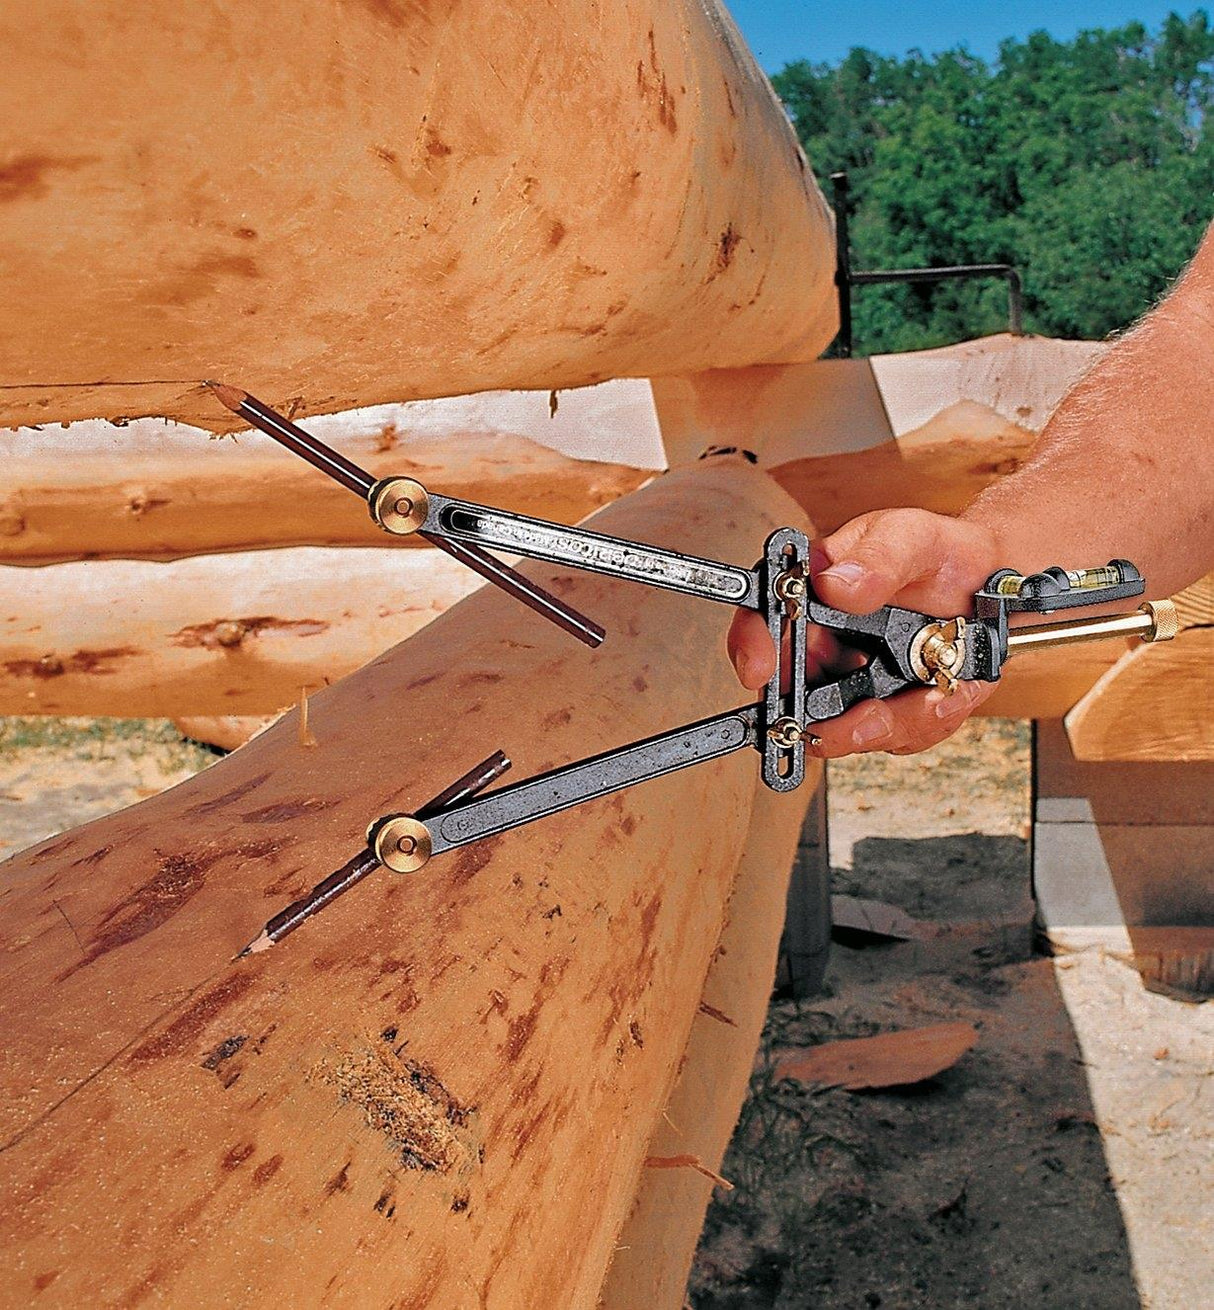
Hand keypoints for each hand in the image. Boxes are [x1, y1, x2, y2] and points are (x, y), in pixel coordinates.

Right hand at [727, 509, 1003, 757]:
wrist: (992, 588)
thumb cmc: (940, 554)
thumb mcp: (912, 538)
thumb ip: (879, 556)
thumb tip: (836, 584)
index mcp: (808, 595)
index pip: (759, 619)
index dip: (750, 646)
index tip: (760, 669)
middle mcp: (819, 644)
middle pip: (792, 695)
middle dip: (826, 718)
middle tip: (868, 715)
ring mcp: (848, 683)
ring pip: (845, 729)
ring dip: (890, 722)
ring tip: (933, 695)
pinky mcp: (885, 712)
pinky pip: (894, 737)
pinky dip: (927, 721)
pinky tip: (950, 690)